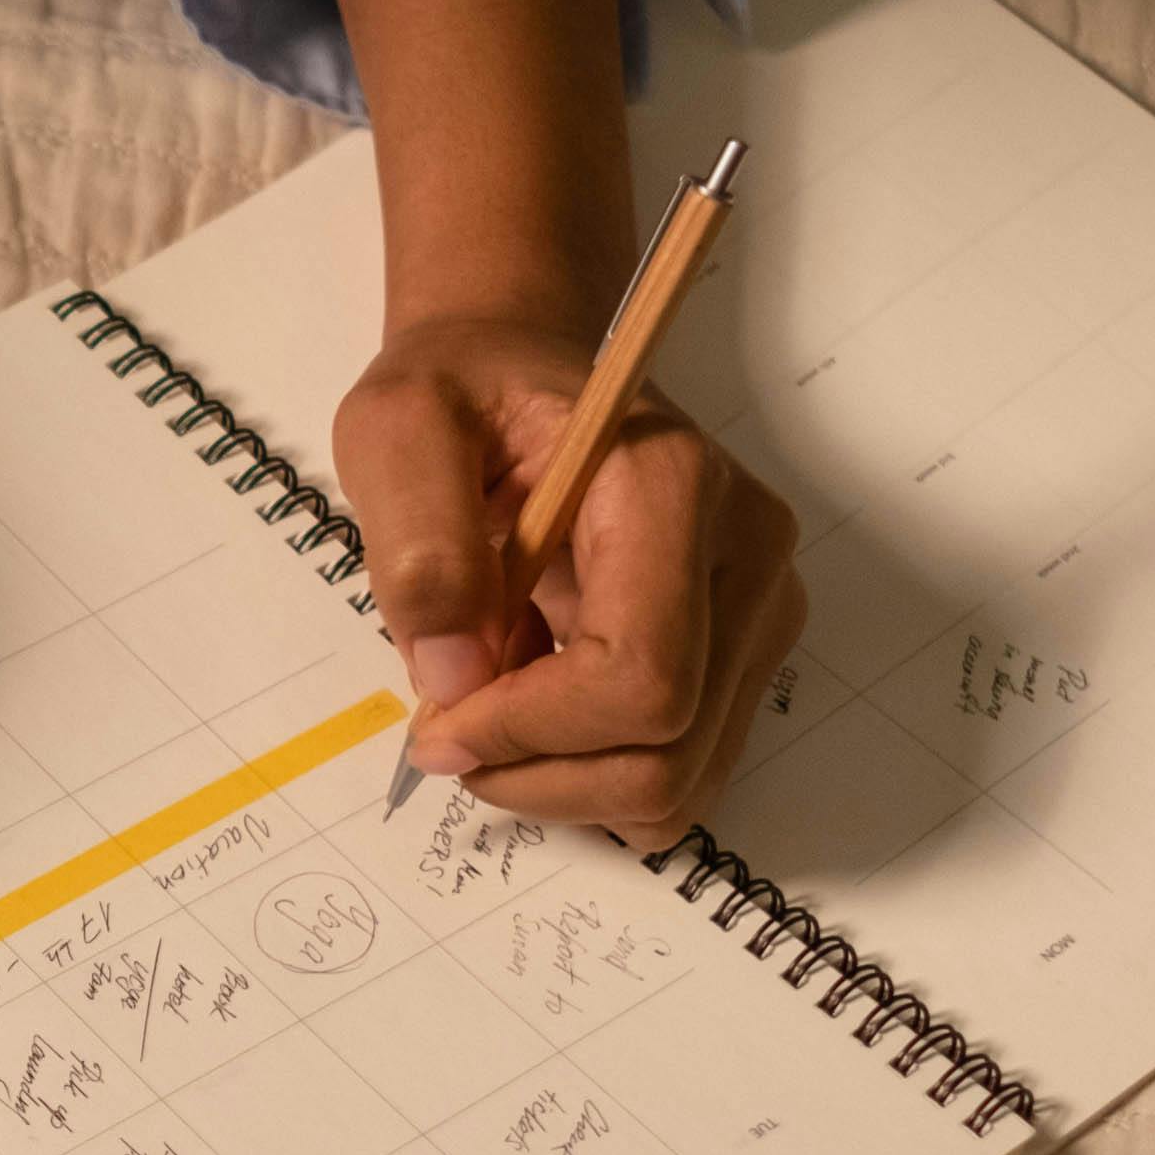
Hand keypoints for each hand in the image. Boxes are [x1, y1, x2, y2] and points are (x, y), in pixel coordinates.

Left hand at [334, 309, 802, 842]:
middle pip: (668, 753)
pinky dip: (593, 770)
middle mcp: (746, 554)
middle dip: (539, 774)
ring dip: (562, 781)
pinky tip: (540, 700)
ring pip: (679, 783)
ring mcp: (758, 611)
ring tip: (495, 697)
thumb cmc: (464, 392)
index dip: (529, 733)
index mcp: (672, 484)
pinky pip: (678, 771)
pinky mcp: (744, 653)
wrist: (522, 371)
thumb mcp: (396, 430)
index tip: (438, 724)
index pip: (640, 676)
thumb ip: (418, 548)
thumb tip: (453, 679)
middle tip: (446, 731)